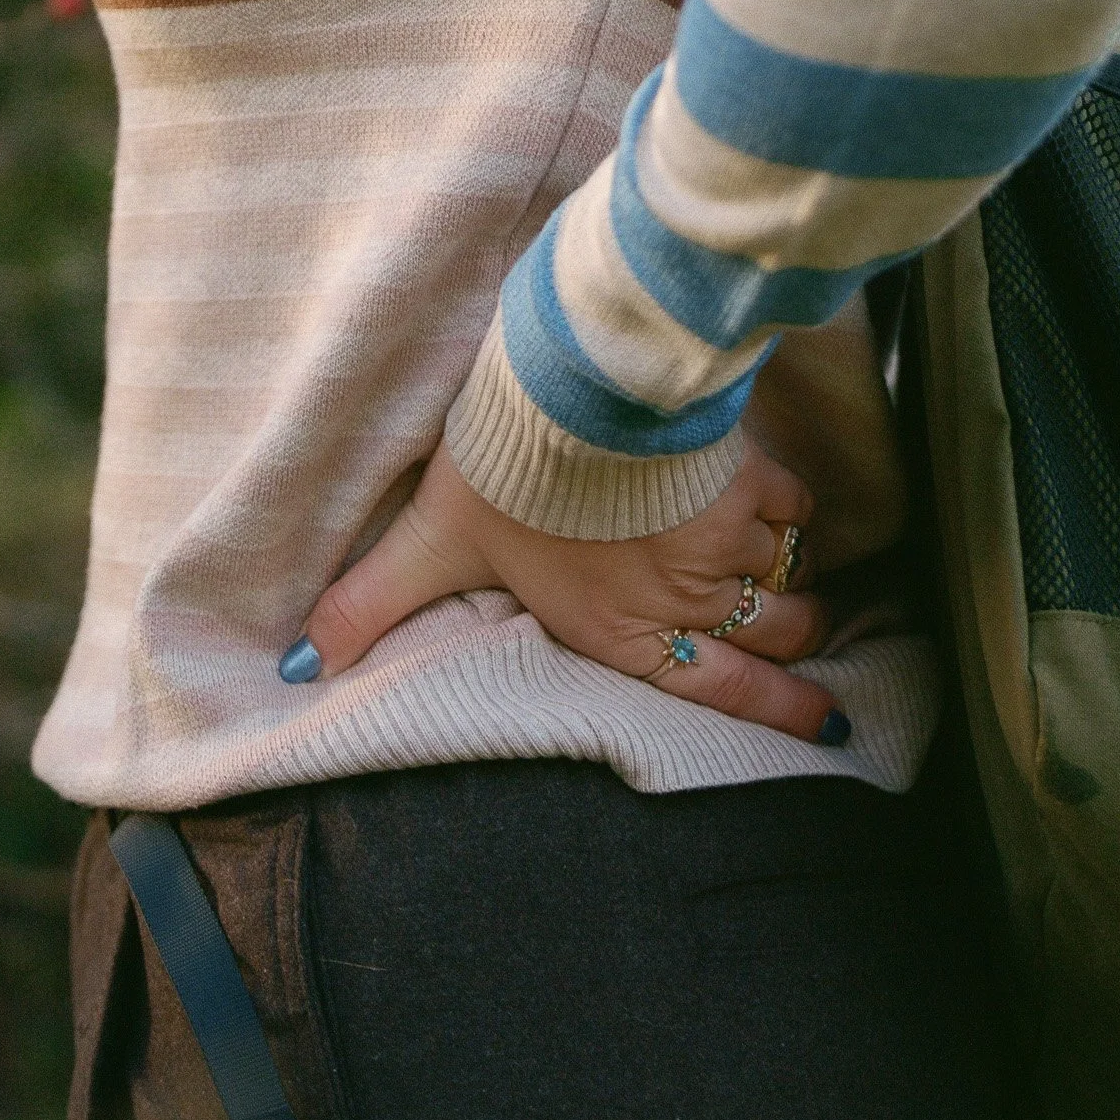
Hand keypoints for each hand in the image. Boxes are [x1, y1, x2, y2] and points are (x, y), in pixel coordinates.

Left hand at [293, 443, 841, 741]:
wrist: (576, 391)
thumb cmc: (506, 472)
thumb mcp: (433, 541)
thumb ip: (371, 605)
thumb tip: (295, 669)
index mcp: (620, 631)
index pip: (717, 693)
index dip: (774, 715)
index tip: (823, 728)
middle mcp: (684, 598)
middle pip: (771, 638)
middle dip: (794, 648)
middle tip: (811, 649)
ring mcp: (724, 540)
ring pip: (785, 576)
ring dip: (795, 581)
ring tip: (806, 582)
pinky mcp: (748, 478)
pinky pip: (793, 507)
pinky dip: (792, 510)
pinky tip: (781, 502)